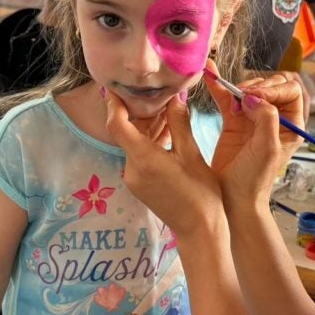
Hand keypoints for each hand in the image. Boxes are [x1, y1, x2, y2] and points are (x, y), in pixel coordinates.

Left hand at [105, 89, 225, 239]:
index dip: (114, 102)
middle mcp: (131, 169)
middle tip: (152, 91)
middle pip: (126, 132)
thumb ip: (178, 123)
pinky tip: (167, 130)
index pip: (117, 124)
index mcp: (143, 158)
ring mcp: (133, 178)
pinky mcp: (139, 185)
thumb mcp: (191, 153)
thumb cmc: (201, 193)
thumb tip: (174, 97)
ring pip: (134, 144)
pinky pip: (139, 156)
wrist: (200, 230)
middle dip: (138, 111)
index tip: (116, 85)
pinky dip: (150, 141)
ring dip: (146, 126)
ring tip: (165, 106)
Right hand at [207, 66, 305, 204]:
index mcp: (291, 125)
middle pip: (271, 86)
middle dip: (257, 86)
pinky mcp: (233, 122)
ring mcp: (253, 119)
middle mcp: (275, 119)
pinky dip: (220, 87)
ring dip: (239, 86)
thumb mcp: (267, 148)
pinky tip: (211, 76)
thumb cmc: (255, 180)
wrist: (233, 199)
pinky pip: (228, 98)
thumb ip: (266, 118)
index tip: (256, 97)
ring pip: (250, 89)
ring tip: (230, 95)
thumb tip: (254, 97)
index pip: (291, 91)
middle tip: (241, 96)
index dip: (274, 88)